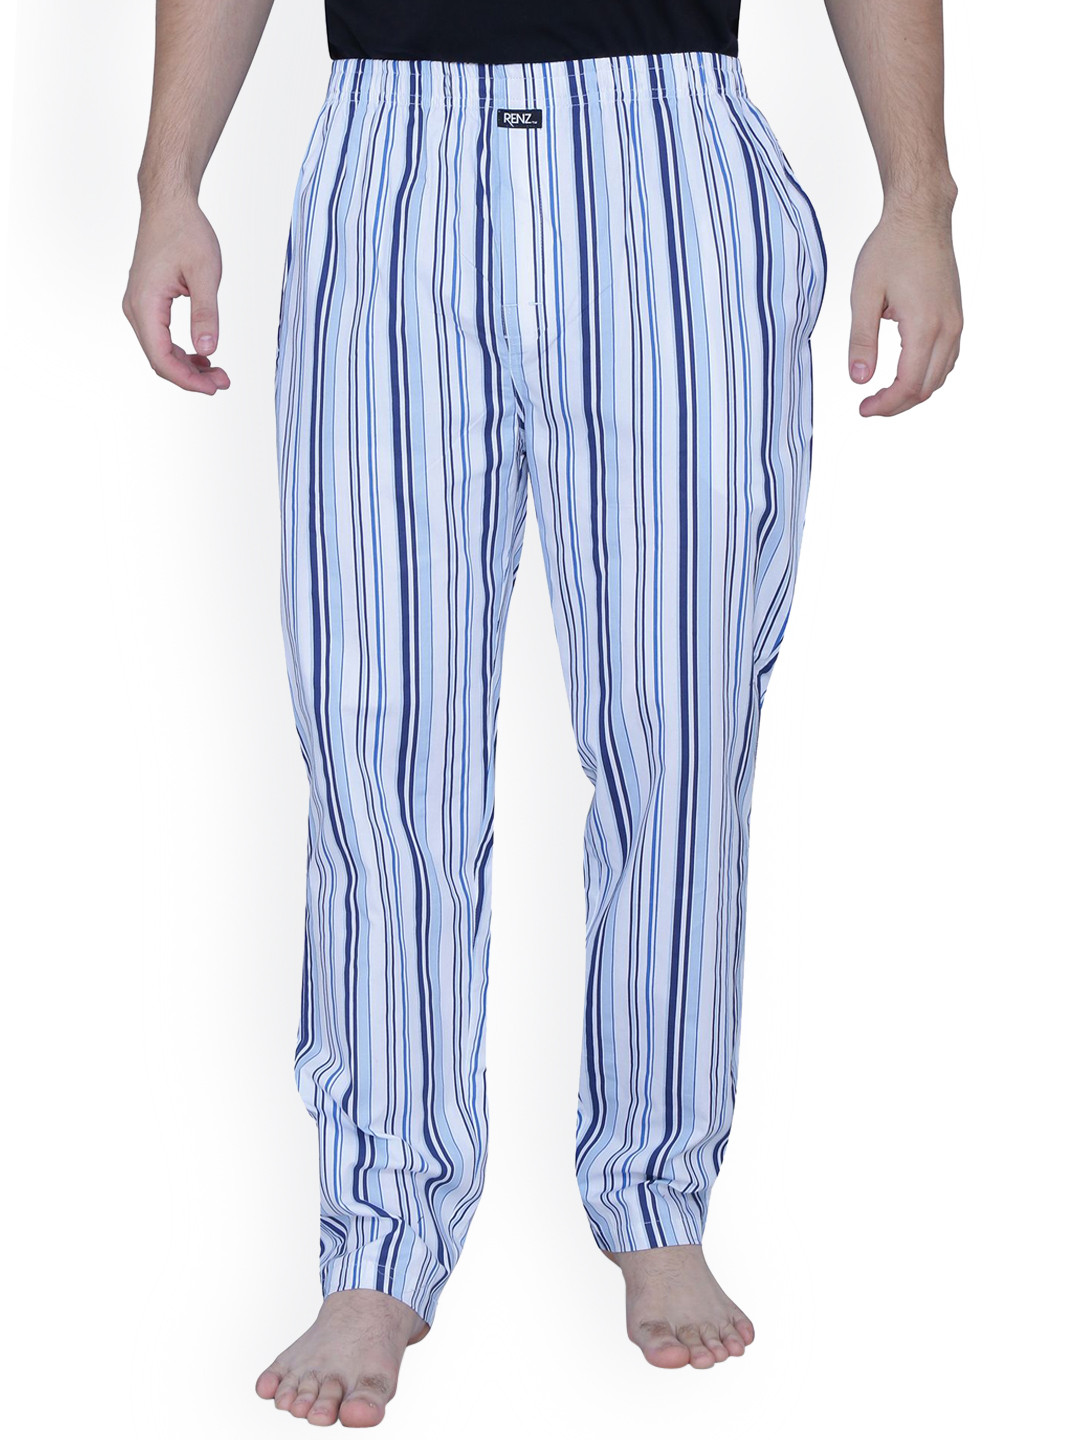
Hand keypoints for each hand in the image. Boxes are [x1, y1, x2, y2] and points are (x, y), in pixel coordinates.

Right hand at [122, 195, 230, 394]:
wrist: (168, 205)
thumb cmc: (186, 232)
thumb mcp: (205, 273)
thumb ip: (206, 313)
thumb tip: (208, 350)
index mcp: (145, 303)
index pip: (161, 357)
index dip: (187, 380)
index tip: (215, 388)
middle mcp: (135, 307)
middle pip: (158, 359)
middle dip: (190, 377)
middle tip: (223, 382)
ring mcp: (138, 305)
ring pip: (159, 351)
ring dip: (186, 366)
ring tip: (217, 373)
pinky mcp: (146, 302)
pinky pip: (159, 337)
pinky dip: (180, 351)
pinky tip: (203, 356)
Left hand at [848, 197, 961, 416]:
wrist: (921, 216)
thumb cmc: (890, 248)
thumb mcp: (864, 295)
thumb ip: (861, 340)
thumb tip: (859, 380)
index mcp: (924, 325)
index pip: (908, 384)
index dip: (885, 404)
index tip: (863, 409)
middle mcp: (948, 327)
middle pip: (927, 387)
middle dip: (897, 404)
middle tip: (869, 406)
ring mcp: (956, 322)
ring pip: (940, 376)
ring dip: (913, 392)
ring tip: (884, 394)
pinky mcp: (956, 315)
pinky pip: (947, 359)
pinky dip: (928, 375)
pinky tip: (906, 373)